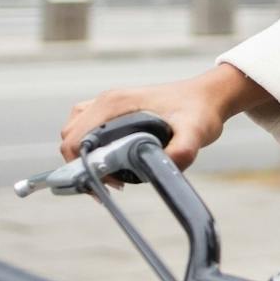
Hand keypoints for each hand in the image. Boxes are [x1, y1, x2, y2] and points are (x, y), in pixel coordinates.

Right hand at [59, 63, 266, 170]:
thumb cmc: (200, 110)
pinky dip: (90, 148)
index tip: (109, 182)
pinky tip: (114, 163)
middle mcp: (107, 101)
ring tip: (112, 176)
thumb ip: (182, 150)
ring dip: (84, 157)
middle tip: (113, 184)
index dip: (82, 165)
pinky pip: (87, 129)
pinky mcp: (114, 110)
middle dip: (81, 165)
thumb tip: (164, 168)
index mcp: (116, 103)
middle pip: (70, 137)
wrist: (209, 96)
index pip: (76, 138)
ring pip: (76, 133)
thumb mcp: (196, 132)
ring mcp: (109, 104)